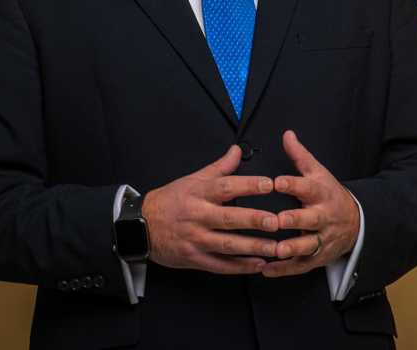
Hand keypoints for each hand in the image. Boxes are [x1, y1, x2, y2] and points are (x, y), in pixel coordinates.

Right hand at [141, 145, 278, 274]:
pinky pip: (220, 265)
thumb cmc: (170, 200)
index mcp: (199, 193)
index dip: (248, 185)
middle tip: (276, 220)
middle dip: (254, 220)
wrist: (140, 226)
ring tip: (275, 247)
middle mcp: (198, 216)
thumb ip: (219, 167)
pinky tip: (258, 265)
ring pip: (228, 244)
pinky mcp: (194, 258)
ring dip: (253, 247)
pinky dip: (239, 266)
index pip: (226, 187)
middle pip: (229, 218)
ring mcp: (196, 239)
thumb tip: (238, 150)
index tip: (269, 184)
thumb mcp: (193, 179)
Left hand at [262, 130, 359, 277]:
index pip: (307, 187)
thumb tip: (287, 134)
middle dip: (295, 220)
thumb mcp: (318, 172)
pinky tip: (267, 269)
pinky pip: (301, 265)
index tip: (277, 182)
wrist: (355, 223)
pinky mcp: (317, 257)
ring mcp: (321, 238)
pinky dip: (284, 270)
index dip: (293, 184)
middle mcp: (323, 216)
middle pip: (311, 219)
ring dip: (292, 248)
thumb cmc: (328, 194)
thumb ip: (300, 156)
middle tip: (278, 220)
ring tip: (276, 250)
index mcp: (321, 193)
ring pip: (308, 245)